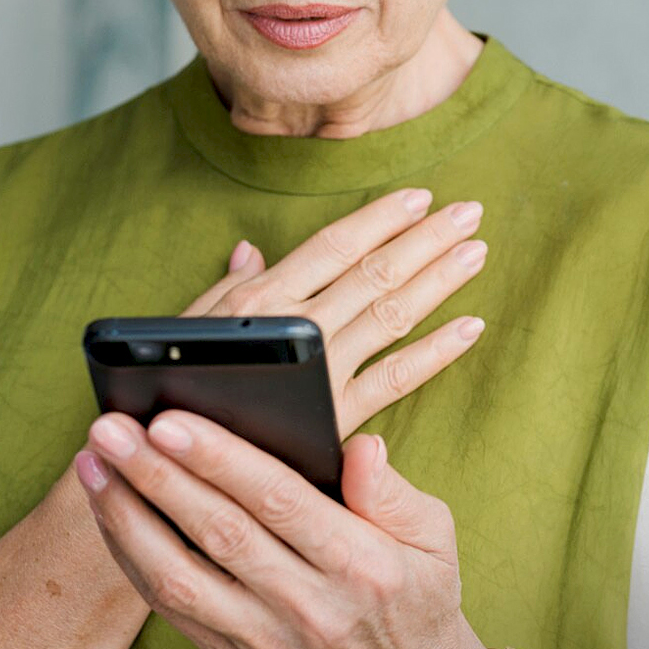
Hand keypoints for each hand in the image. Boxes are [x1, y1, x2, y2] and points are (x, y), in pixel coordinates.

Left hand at [75, 410, 500, 648]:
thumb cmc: (416, 594)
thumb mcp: (434, 536)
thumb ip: (393, 490)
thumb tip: (359, 444)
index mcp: (360, 564)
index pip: (278, 502)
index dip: (219, 459)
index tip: (169, 418)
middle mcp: (308, 607)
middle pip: (218, 532)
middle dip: (156, 476)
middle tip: (108, 428)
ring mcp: (267, 640)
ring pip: (180, 577)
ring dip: (127, 518)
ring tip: (91, 468)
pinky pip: (171, 609)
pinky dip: (132, 560)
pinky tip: (109, 515)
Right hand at [179, 188, 488, 434]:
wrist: (171, 451)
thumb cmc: (174, 380)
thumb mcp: (192, 323)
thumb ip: (231, 285)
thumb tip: (251, 249)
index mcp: (265, 296)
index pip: (336, 245)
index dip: (381, 218)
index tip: (421, 197)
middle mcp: (300, 325)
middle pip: (376, 272)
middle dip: (426, 239)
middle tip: (470, 213)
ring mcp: (323, 369)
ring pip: (393, 313)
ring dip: (440, 279)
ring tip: (476, 252)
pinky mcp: (337, 415)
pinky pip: (397, 378)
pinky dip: (438, 351)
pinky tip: (471, 328)